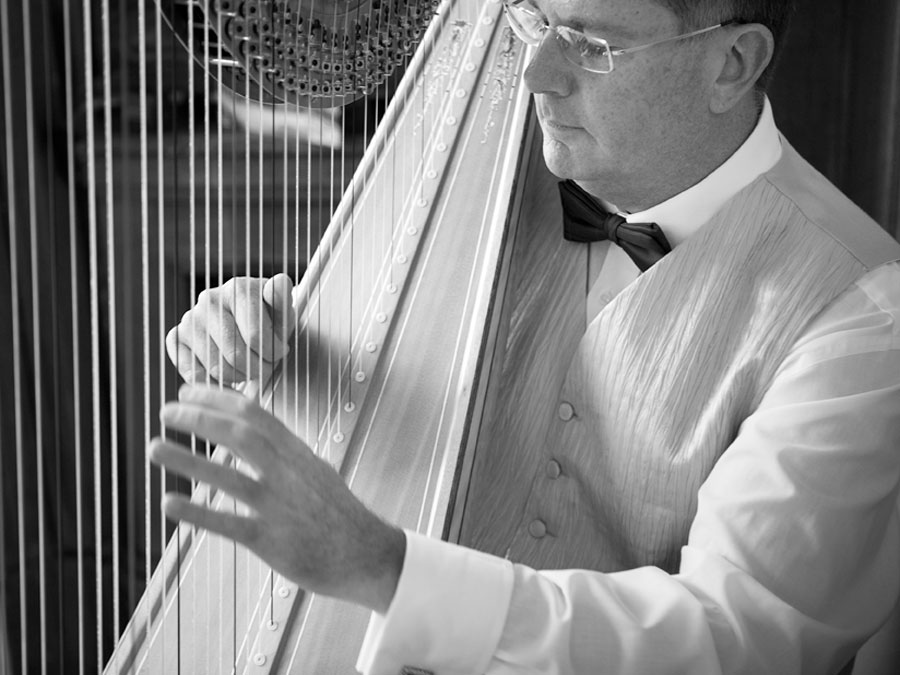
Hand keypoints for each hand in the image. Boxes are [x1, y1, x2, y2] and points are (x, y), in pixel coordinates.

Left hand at [149, 385, 405, 613]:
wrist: (367, 553)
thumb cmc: (337, 513)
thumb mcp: (314, 470)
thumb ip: (283, 451)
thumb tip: (252, 428)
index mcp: (297, 452)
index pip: (254, 414)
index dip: (217, 398)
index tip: (186, 390)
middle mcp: (288, 472)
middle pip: (240, 434)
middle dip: (200, 418)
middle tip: (165, 411)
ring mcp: (280, 506)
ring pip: (228, 477)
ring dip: (188, 460)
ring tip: (154, 447)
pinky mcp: (272, 540)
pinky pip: (229, 523)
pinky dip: (197, 512)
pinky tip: (168, 503)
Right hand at [166, 274, 296, 385]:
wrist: (247, 321)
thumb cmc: (269, 317)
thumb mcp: (282, 309)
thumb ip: (283, 298)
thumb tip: (280, 282)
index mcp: (237, 289)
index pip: (256, 336)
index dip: (274, 353)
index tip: (281, 353)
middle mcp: (209, 300)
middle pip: (235, 354)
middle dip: (258, 368)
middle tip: (267, 368)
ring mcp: (190, 319)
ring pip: (217, 367)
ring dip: (240, 377)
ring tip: (251, 369)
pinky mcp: (176, 339)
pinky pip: (194, 374)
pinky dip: (215, 383)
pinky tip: (231, 378)